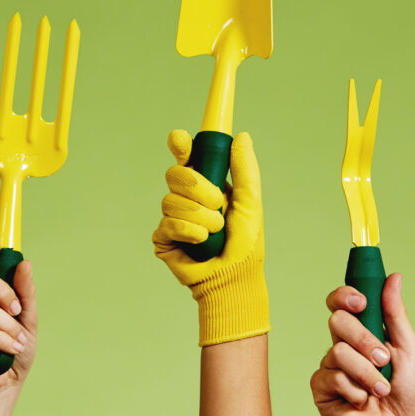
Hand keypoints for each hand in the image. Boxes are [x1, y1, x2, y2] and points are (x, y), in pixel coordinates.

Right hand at [151, 130, 268, 345]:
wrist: (234, 278)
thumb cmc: (246, 243)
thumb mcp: (251, 203)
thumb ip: (245, 170)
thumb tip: (241, 137)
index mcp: (206, 184)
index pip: (186, 156)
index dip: (180, 145)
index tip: (181, 140)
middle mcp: (186, 197)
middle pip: (174, 174)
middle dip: (199, 188)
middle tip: (218, 204)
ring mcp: (173, 217)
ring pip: (170, 200)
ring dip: (199, 216)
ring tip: (214, 231)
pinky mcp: (163, 238)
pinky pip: (167, 223)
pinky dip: (188, 231)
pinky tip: (200, 242)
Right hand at [311, 274, 414, 415]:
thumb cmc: (405, 394)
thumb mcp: (408, 350)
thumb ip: (396, 314)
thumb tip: (394, 277)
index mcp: (361, 332)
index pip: (341, 302)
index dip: (345, 295)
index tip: (361, 302)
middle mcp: (341, 345)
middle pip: (337, 321)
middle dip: (364, 340)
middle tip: (383, 359)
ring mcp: (328, 366)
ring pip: (338, 352)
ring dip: (367, 373)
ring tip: (380, 390)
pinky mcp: (320, 387)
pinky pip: (333, 377)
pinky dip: (355, 391)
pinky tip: (361, 402)